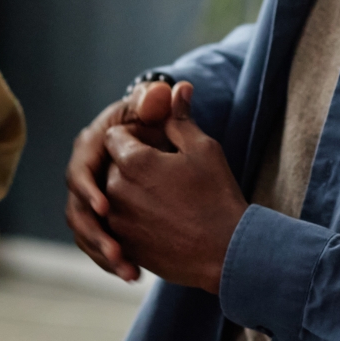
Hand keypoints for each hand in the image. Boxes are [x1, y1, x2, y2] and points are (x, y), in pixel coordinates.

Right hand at [65, 80, 182, 279]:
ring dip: (103, 253)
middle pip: (77, 210)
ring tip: (129, 270)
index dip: (89, 190)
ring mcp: (89, 199)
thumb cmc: (155, 120)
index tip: (106, 207)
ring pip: (85, 232)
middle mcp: (84, 173)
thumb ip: (159, 103)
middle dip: (95, 234)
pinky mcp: (100, 219)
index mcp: (91, 145)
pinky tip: (135, 274)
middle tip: (117, 252)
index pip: (80, 170)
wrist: (158, 143)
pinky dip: (111, 261)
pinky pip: (96, 244)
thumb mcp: (158, 112)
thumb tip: (169, 88)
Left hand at [102, 86, 246, 293]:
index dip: (136, 137)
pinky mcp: (124, 246)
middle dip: (133, 165)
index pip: (116, 136)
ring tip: (167, 200)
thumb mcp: (203, 149)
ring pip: (113, 196)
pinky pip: (118, 224)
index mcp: (132, 161)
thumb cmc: (217, 196)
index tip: (160, 147)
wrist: (226, 253)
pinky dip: (134, 219)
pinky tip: (163, 221)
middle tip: (167, 175)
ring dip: (132, 193)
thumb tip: (176, 88)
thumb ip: (180, 118)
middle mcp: (116, 191)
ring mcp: (117, 222)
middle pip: (112, 166)